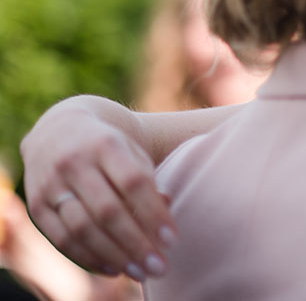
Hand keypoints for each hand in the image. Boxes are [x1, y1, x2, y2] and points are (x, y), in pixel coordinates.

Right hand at [20, 98, 174, 281]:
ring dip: (113, 256)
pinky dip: (88, 258)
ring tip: (139, 273)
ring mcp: (51, 184)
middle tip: (159, 267)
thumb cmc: (110, 147)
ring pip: (81, 229)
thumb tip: (164, 216)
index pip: (133, 182)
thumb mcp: (133, 152)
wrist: (60, 129)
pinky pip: (61, 239)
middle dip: (135, 243)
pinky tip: (113, 268)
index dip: (153, 213)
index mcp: (106, 145)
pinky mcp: (37, 205)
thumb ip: (148, 183)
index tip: (173, 240)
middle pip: (107, 211)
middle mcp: (74, 163)